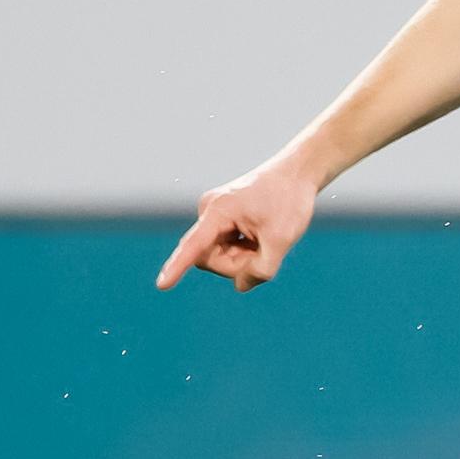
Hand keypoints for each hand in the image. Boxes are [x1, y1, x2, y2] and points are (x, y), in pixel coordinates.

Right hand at [157, 155, 321, 292]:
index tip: (162, 285)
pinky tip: (261, 236)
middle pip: (209, 258)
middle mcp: (209, 211)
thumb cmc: (290, 200)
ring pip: (218, 255)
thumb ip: (262, 269)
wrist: (297, 173)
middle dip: (237, 263)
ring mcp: (213, 216)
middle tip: (267, 251)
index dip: (177, 267)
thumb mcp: (282, 239)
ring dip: (243, 257)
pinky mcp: (221, 220)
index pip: (194, 246)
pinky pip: (225, 248)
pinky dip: (244, 250)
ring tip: (266, 239)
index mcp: (219, 211)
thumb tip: (240, 286)